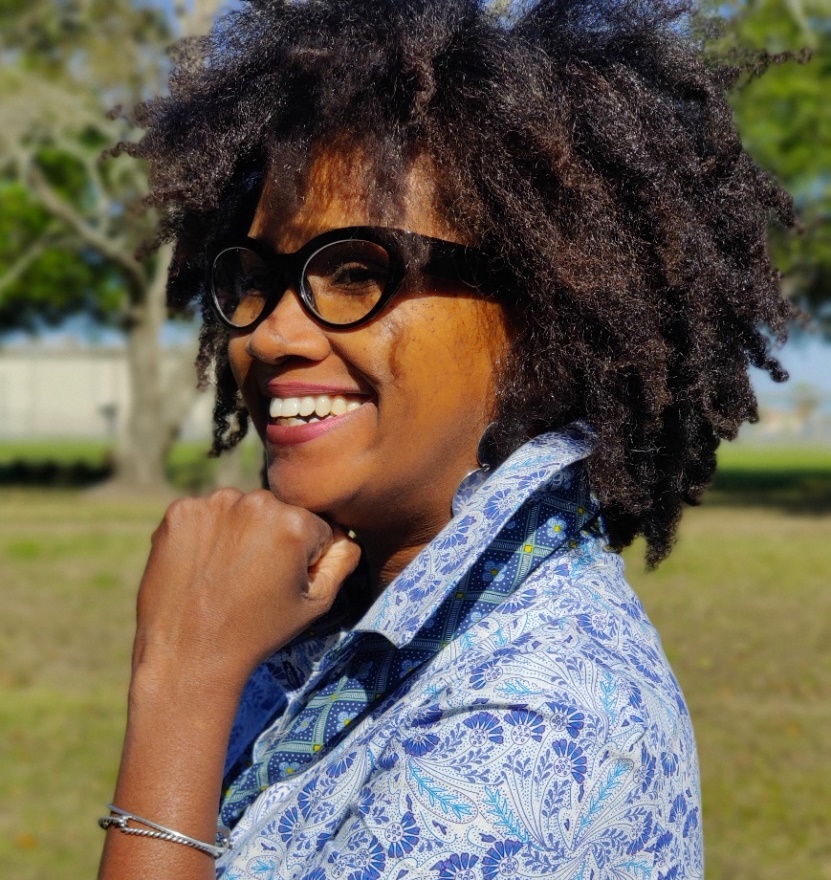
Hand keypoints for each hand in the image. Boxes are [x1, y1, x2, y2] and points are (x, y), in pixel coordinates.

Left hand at [131, 488, 360, 695]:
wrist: (188, 656)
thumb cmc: (258, 632)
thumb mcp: (316, 604)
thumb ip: (342, 561)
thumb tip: (343, 535)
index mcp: (295, 523)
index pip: (315, 528)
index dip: (304, 558)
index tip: (282, 583)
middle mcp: (256, 501)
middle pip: (277, 513)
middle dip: (272, 538)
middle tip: (253, 581)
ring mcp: (213, 504)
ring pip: (240, 510)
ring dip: (239, 532)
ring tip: (225, 574)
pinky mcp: (180, 512)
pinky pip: (204, 514)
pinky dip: (205, 534)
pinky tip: (201, 566)